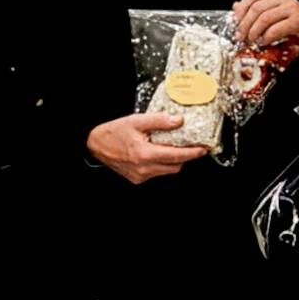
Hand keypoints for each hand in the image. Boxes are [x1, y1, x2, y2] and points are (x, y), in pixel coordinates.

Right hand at [86, 113, 207, 183]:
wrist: (94, 145)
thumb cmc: (113, 132)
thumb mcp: (136, 121)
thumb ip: (159, 121)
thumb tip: (179, 120)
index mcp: (144, 154)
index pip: (177, 156)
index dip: (193, 153)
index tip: (204, 148)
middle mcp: (143, 168)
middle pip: (175, 166)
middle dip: (186, 157)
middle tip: (192, 146)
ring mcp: (140, 176)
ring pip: (166, 171)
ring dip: (174, 161)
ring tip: (174, 147)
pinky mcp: (136, 179)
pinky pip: (156, 173)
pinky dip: (161, 164)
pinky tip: (158, 153)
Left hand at [234, 0, 298, 47]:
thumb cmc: (292, 23)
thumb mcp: (272, 13)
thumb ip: (255, 9)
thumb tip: (235, 6)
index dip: (241, 12)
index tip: (236, 25)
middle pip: (256, 8)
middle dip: (245, 25)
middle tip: (241, 37)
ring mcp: (292, 8)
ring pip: (264, 18)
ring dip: (254, 32)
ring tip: (252, 41)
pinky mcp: (298, 21)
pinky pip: (276, 29)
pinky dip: (267, 37)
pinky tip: (265, 42)